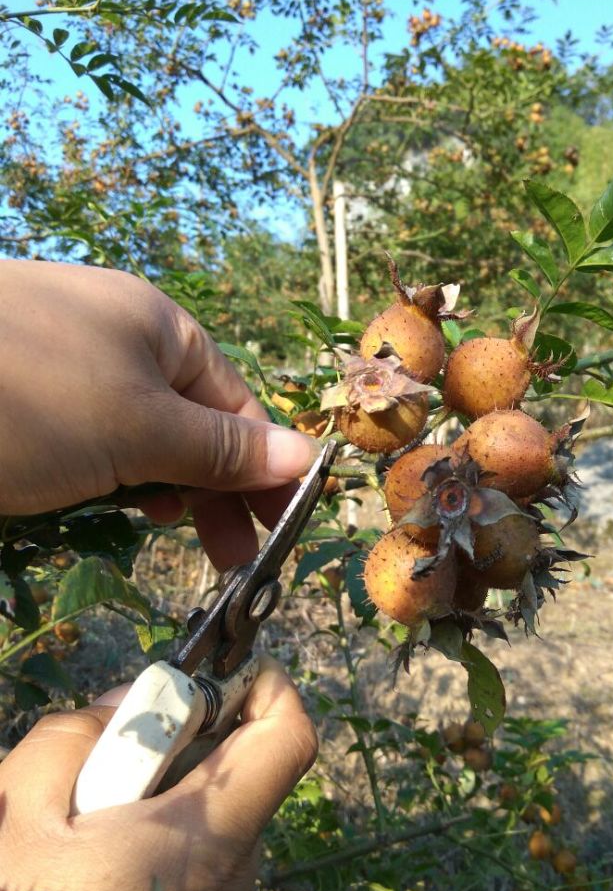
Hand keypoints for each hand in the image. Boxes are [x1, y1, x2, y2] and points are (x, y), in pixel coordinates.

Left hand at [0, 260, 319, 567]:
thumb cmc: (28, 395)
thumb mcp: (140, 425)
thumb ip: (222, 448)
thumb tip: (307, 455)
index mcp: (160, 328)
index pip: (238, 404)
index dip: (266, 468)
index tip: (282, 533)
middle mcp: (118, 342)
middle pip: (193, 423)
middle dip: (219, 489)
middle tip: (233, 562)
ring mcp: (65, 374)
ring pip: (141, 440)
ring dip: (168, 489)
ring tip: (179, 535)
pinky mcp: (23, 408)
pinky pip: (88, 446)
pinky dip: (112, 480)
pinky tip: (118, 505)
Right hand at [0, 658, 316, 890]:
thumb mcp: (17, 809)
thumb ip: (76, 735)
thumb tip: (125, 703)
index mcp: (205, 839)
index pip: (286, 739)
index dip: (265, 686)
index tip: (217, 670)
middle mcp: (232, 883)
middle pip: (236, 780)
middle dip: (181, 748)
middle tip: (108, 756)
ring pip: (209, 827)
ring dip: (159, 805)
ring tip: (83, 829)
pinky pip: (196, 874)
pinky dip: (155, 853)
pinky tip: (93, 874)